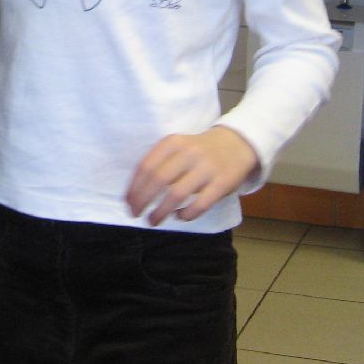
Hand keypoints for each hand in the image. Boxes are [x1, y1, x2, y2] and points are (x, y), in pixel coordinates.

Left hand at [126, 126, 258, 225]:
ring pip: (176, 194)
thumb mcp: (177, 146)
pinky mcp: (222, 183)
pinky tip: (179, 216)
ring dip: (160, 211)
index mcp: (173, 142)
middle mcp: (188, 152)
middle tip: (135, 213)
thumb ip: (159, 163)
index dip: (134, 186)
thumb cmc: (198, 151)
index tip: (127, 202)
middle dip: (142, 200)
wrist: (236, 144)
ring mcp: (207, 167)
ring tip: (153, 220)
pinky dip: (186, 214)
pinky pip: (200, 204)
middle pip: (158, 180)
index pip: (146, 166)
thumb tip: (134, 192)